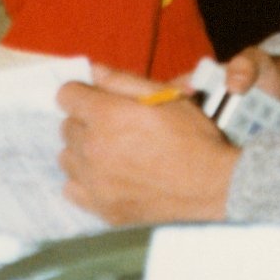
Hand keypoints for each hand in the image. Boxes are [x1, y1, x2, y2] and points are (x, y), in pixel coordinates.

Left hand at [58, 65, 238, 225]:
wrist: (213, 186)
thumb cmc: (193, 137)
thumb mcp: (166, 96)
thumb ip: (123, 81)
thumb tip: (92, 70)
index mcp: (107, 115)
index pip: (66, 95)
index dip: (83, 94)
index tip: (97, 100)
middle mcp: (94, 148)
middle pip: (66, 127)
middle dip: (85, 122)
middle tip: (114, 127)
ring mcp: (95, 182)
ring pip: (67, 158)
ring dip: (83, 151)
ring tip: (111, 153)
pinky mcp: (101, 208)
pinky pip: (72, 189)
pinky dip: (84, 181)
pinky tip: (107, 177)